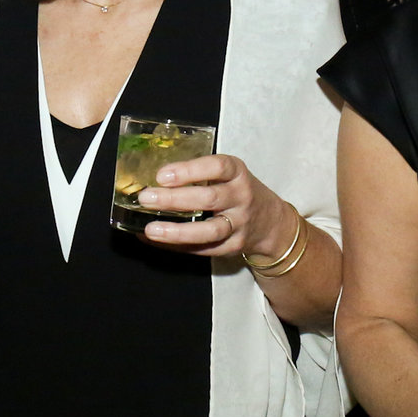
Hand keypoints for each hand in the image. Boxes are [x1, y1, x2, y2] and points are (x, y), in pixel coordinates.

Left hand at [133, 154, 295, 260]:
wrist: (271, 222)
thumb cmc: (238, 192)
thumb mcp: (228, 175)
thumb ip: (198, 175)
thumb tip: (153, 182)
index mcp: (237, 173)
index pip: (217, 167)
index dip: (189, 170)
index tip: (162, 175)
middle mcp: (241, 197)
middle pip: (209, 199)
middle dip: (174, 199)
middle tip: (146, 198)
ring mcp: (240, 224)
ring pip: (209, 230)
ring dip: (177, 231)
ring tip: (151, 229)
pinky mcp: (234, 246)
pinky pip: (204, 250)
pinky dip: (178, 247)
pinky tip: (158, 242)